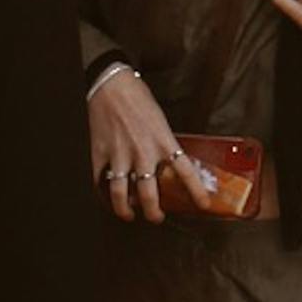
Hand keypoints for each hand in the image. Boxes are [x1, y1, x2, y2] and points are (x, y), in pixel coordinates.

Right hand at [89, 66, 192, 221]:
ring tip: (130, 214)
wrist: (111, 83)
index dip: (196, 192)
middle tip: (157, 217)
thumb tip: (169, 163)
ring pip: (121, 195)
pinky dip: (102, 194)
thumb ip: (164, 144)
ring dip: (126, 210)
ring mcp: (119, 155)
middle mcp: (142, 153)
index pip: (186, 172)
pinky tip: (107, 199)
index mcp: (163, 142)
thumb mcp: (160, 120)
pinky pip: (99, 182)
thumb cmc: (137, 96)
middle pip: (150, 195)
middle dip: (154, 213)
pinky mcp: (100, 153)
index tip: (202, 205)